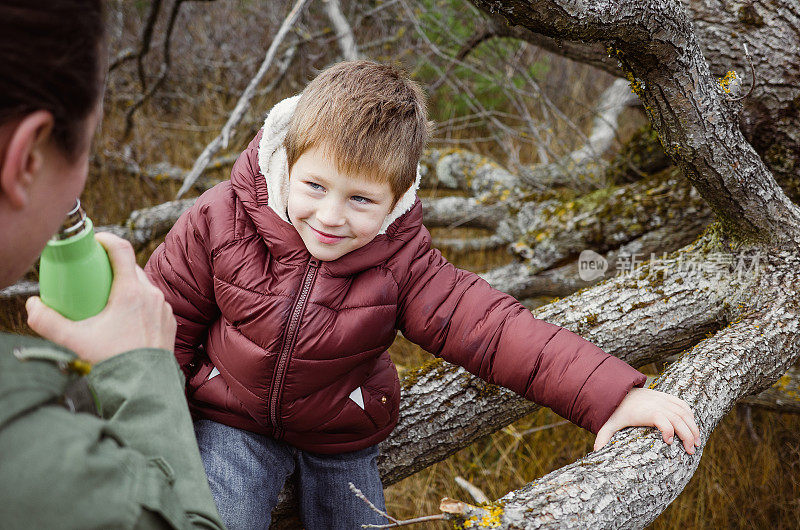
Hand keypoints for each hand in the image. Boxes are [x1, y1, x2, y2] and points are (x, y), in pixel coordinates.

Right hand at [26, 232, 175, 363]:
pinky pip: (153, 304)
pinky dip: (140, 303)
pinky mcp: (169, 322)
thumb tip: (33, 306)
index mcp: (132, 292)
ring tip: (108, 296)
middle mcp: (152, 295)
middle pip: (132, 268)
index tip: (94, 241)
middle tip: (94, 274)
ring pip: (144, 286)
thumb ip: (48, 322)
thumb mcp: (74, 340)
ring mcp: (163, 308)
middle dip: (113, 266)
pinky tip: (126, 316)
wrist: (145, 386)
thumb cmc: (113, 361)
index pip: (122, 250)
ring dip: (127, 285)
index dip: (107, 239)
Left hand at [594, 387, 700, 453]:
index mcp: (646, 411)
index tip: (669, 443)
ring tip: (697, 443)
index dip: (668, 430)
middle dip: (687, 435)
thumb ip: (603, 436)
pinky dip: (691, 416)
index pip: (662, 419)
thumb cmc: (617, 411)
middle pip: (678, 419)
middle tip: (690, 451)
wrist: (620, 390)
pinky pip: (683, 405)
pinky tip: (694, 428)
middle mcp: (657, 404)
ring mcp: (664, 399)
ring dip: (693, 428)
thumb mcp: (609, 423)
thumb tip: (595, 451)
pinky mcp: (667, 397)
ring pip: (684, 412)